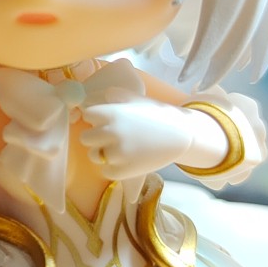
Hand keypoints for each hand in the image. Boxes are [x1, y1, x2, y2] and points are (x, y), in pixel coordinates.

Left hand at [79, 91, 197, 180]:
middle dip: (95, 137)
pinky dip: (112, 168)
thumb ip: (115, 95)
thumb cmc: (157, 115)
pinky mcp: (124, 171)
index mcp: (113, 113)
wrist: (181, 135)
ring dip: (101, 153)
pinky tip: (123, 161)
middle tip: (109, 137)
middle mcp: (112, 132)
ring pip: (93, 155)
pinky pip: (105, 171)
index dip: (95, 118)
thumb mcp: (136, 99)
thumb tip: (97, 96)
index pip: (87, 115)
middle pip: (85, 138)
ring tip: (117, 149)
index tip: (104, 121)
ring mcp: (118, 153)